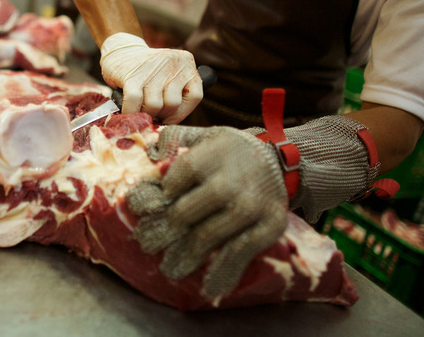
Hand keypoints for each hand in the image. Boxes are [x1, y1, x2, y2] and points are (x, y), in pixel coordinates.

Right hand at [100, 33, 201, 123]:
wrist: (120, 51)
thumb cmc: (147, 71)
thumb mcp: (169, 75)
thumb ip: (176, 93)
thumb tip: (169, 125)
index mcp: (186, 62)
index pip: (195, 96)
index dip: (181, 113)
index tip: (168, 117)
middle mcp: (173, 62)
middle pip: (173, 104)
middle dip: (161, 114)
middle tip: (151, 111)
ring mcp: (153, 68)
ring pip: (155, 106)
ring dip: (145, 113)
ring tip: (140, 108)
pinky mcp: (133, 76)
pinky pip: (135, 104)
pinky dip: (131, 112)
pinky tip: (128, 110)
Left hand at [126, 126, 287, 298]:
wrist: (281, 160)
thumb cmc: (232, 151)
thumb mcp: (205, 134)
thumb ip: (175, 138)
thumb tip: (151, 154)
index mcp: (212, 155)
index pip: (174, 180)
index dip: (156, 197)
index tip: (142, 210)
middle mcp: (231, 181)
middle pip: (185, 213)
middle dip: (163, 232)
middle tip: (146, 244)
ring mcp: (251, 206)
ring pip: (207, 238)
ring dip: (185, 257)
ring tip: (169, 269)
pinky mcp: (269, 226)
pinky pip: (240, 254)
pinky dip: (224, 273)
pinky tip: (210, 288)